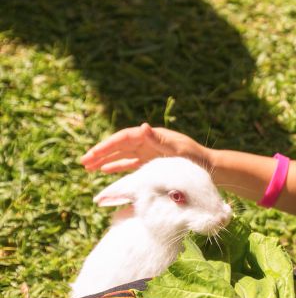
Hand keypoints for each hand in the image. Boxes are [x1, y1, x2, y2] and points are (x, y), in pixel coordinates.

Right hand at [80, 123, 208, 173]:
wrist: (210, 168)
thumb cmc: (195, 159)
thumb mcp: (178, 149)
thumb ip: (159, 140)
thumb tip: (142, 126)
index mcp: (153, 136)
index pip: (124, 138)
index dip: (107, 145)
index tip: (93, 154)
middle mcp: (148, 142)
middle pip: (119, 146)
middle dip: (101, 153)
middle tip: (82, 162)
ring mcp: (149, 153)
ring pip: (121, 155)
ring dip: (105, 160)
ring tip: (87, 167)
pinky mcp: (151, 163)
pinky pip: (130, 164)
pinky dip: (117, 167)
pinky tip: (104, 170)